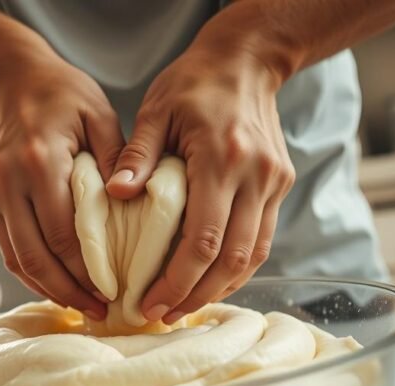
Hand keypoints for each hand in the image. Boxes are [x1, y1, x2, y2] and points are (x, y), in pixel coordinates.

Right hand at [0, 54, 122, 319]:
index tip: (113, 292)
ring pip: (17, 258)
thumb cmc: (60, 91)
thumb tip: (132, 204)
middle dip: (68, 291)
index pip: (63, 234)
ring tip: (80, 305)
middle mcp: (7, 181)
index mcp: (39, 161)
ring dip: (48, 287)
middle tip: (98, 312)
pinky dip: (32, 268)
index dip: (87, 270)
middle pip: (36, 256)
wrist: (4, 75)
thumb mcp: (98, 114)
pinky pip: (8, 244)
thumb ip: (116, 159)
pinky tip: (57, 282)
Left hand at [106, 46, 294, 324]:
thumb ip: (137, 156)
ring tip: (183, 307)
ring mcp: (273, 183)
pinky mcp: (280, 185)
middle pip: (231, 259)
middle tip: (162, 315)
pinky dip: (236, 268)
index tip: (149, 303)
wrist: (247, 60)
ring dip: (219, 289)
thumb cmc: (193, 83)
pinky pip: (261, 241)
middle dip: (196, 295)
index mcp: (221, 159)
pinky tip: (209, 282)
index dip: (177, 281)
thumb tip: (114, 195)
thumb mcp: (157, 111)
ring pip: (252, 257)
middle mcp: (255, 176)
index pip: (202, 240)